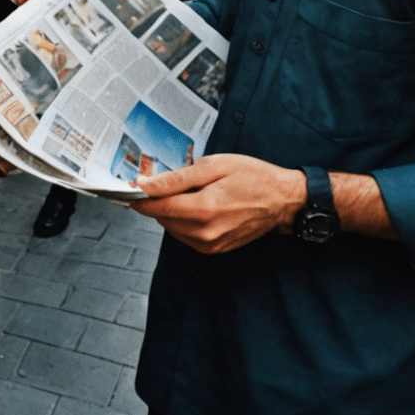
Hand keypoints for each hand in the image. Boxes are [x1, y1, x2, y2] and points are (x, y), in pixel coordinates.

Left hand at [130, 153, 304, 253]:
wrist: (283, 201)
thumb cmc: (252, 177)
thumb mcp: (213, 166)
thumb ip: (175, 178)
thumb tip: (144, 185)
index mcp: (203, 209)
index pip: (155, 207)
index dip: (139, 195)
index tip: (132, 186)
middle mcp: (204, 232)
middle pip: (160, 218)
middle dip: (159, 200)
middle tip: (172, 182)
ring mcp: (210, 244)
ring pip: (171, 227)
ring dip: (172, 211)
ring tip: (195, 193)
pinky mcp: (214, 249)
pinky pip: (185, 235)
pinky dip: (185, 221)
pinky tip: (201, 206)